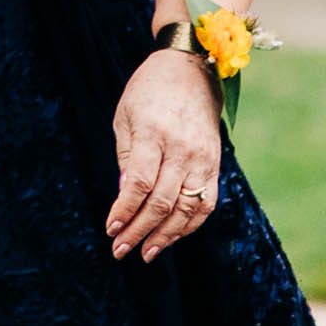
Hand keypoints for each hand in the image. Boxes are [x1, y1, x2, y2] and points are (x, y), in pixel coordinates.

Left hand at [105, 51, 222, 263]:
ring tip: (146, 253)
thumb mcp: (125, 117)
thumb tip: (125, 197)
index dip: (124, 211)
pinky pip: (206, 204)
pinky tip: (171, 236)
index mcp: (154, 134)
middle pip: (161, 202)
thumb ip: (126, 158)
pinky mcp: (215, 165)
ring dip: (165, 236)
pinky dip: (189, 225)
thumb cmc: (148, 93)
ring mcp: (203, 159)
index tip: (110, 229)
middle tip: (120, 251)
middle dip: (139, 231)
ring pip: (186, 209)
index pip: (139, 183)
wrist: (190, 73)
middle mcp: (182, 150)